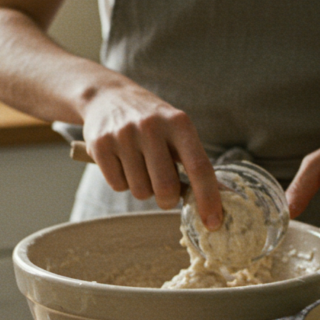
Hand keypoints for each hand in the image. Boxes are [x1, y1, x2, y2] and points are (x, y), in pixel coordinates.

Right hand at [80, 83, 223, 229]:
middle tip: (165, 195)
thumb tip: (219, 199)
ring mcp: (124, 134)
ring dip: (143, 190)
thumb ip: (195, 162)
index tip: (213, 223)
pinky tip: (122, 163)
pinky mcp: (100, 144)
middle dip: (168, 201)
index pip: (200, 168)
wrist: (107, 96)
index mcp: (179, 123)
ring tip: (140, 167)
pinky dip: (122, 183)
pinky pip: (117, 185)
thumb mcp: (177, 131)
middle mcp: (152, 126)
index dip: (208, 199)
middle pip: (166, 187)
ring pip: (140, 191)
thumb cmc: (152, 123)